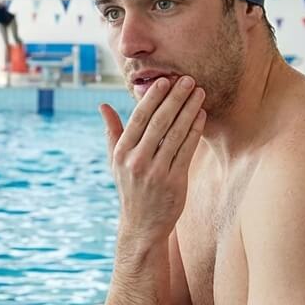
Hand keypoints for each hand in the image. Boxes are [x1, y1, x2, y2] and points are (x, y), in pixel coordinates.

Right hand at [99, 76, 207, 241]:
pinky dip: (195, 130)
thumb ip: (112, 132)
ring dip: (189, 110)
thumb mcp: (115, 161)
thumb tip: (102, 106)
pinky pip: (187, 150)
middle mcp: (136, 161)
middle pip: (159, 122)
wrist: (142, 225)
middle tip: (188, 79)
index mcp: (121, 153)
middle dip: (175, 98)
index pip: (138, 119)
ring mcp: (155, 172)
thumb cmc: (130, 188)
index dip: (153, 98)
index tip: (165, 80)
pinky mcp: (174, 181)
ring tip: (199, 92)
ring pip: (175, 134)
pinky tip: (201, 115)